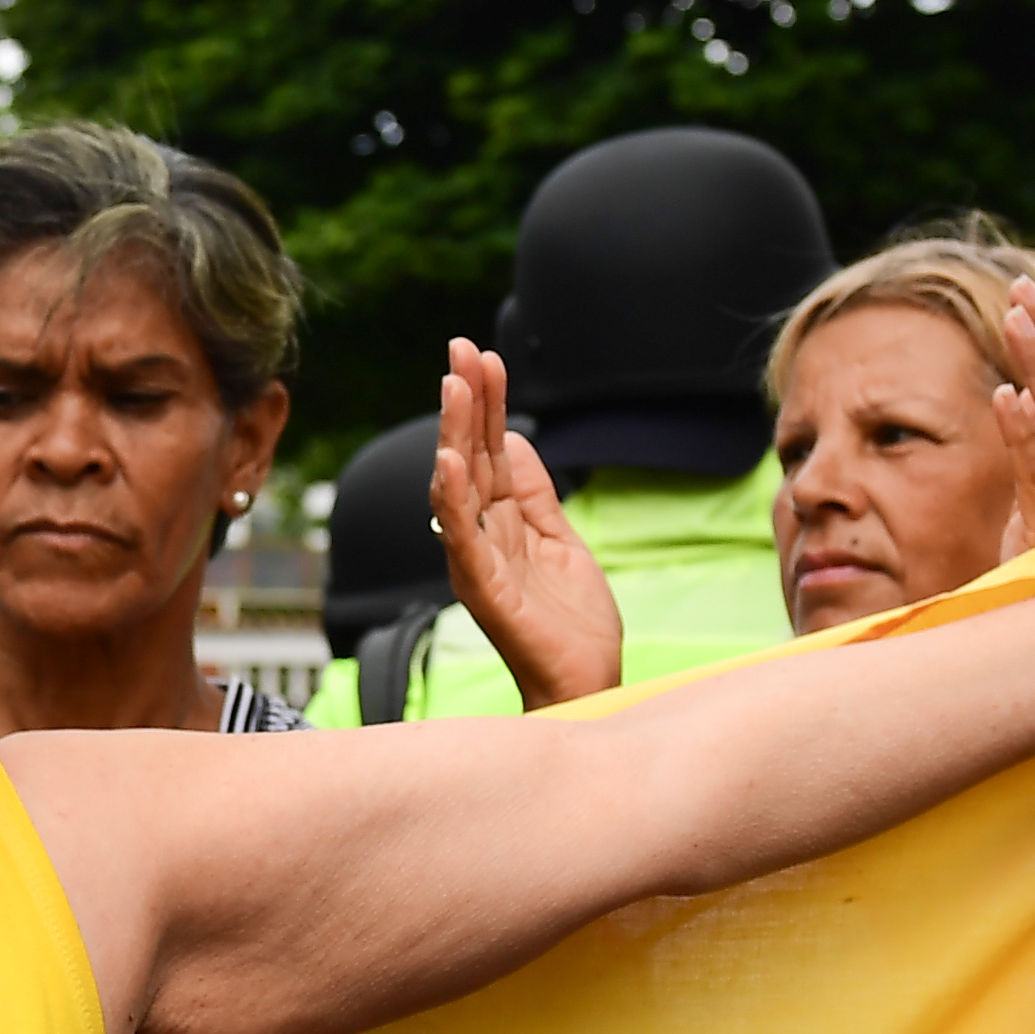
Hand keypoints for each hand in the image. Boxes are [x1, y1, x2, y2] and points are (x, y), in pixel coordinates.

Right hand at [430, 340, 625, 706]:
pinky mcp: (485, 590)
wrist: (585, 686)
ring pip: (460, 487)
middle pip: (470, 456)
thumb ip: (537, 493)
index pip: (490, 449)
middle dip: (467, 401)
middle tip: (462, 347)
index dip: (487, 402)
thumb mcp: (562, 541)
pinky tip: (449, 462)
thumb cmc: (572, 625)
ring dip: (455, 434)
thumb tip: (516, 439)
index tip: (483, 354)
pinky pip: (462, 539)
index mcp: (502, 523)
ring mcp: (479, 561)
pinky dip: (452, 500)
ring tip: (455, 386)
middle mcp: (481, 536)